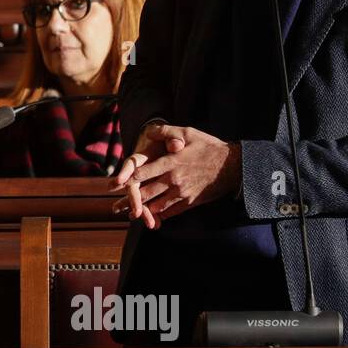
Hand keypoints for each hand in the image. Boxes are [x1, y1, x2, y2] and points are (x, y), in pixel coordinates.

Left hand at [113, 124, 239, 226]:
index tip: (114, 185)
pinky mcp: (190, 202)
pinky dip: (159, 215)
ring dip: (142, 211)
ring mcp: (182, 193)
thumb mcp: (188, 132)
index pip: (142, 173)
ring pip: (156, 206)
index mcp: (170, 162)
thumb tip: (149, 131)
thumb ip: (167, 131)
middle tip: (114, 208)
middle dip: (128, 201)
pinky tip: (151, 217)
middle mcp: (173, 180)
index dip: (126, 179)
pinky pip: (170, 212)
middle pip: (145, 193)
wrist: (232, 167)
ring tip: (129, 215)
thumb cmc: (208, 147)